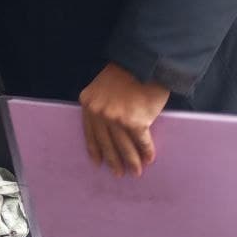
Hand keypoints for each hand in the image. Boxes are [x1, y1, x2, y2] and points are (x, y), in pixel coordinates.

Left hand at [78, 63, 169, 177]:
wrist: (143, 62)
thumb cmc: (125, 72)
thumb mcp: (102, 87)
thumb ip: (102, 105)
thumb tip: (110, 128)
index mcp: (88, 103)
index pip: (90, 132)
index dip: (95, 149)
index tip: (97, 162)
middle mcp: (99, 113)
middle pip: (106, 142)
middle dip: (113, 160)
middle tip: (118, 173)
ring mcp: (116, 119)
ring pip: (124, 146)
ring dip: (131, 161)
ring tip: (135, 172)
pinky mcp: (135, 122)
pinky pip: (141, 141)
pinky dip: (146, 152)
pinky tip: (149, 159)